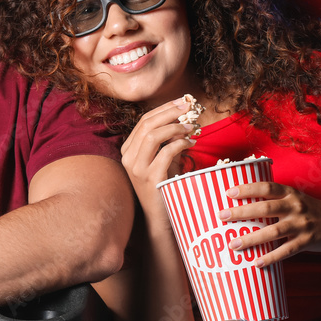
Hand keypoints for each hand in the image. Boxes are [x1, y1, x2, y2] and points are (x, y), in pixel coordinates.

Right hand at [120, 99, 195, 229]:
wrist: (161, 218)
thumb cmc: (164, 186)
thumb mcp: (164, 159)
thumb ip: (169, 140)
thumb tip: (183, 118)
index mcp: (128, 150)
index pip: (144, 121)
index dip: (164, 109)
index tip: (182, 102)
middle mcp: (128, 158)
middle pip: (147, 124)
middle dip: (170, 112)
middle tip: (189, 107)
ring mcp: (137, 168)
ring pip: (153, 135)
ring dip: (175, 127)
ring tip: (191, 126)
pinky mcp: (150, 178)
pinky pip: (166, 152)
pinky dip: (181, 144)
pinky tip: (191, 143)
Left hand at [222, 182, 320, 267]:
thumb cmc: (313, 211)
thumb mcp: (296, 199)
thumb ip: (276, 201)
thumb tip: (246, 206)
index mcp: (290, 193)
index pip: (265, 187)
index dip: (247, 188)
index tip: (228, 193)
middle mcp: (295, 206)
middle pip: (265, 208)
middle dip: (241, 212)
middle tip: (222, 216)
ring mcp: (302, 224)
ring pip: (273, 231)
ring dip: (251, 238)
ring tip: (234, 244)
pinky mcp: (307, 241)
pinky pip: (286, 251)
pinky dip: (271, 257)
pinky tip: (257, 262)